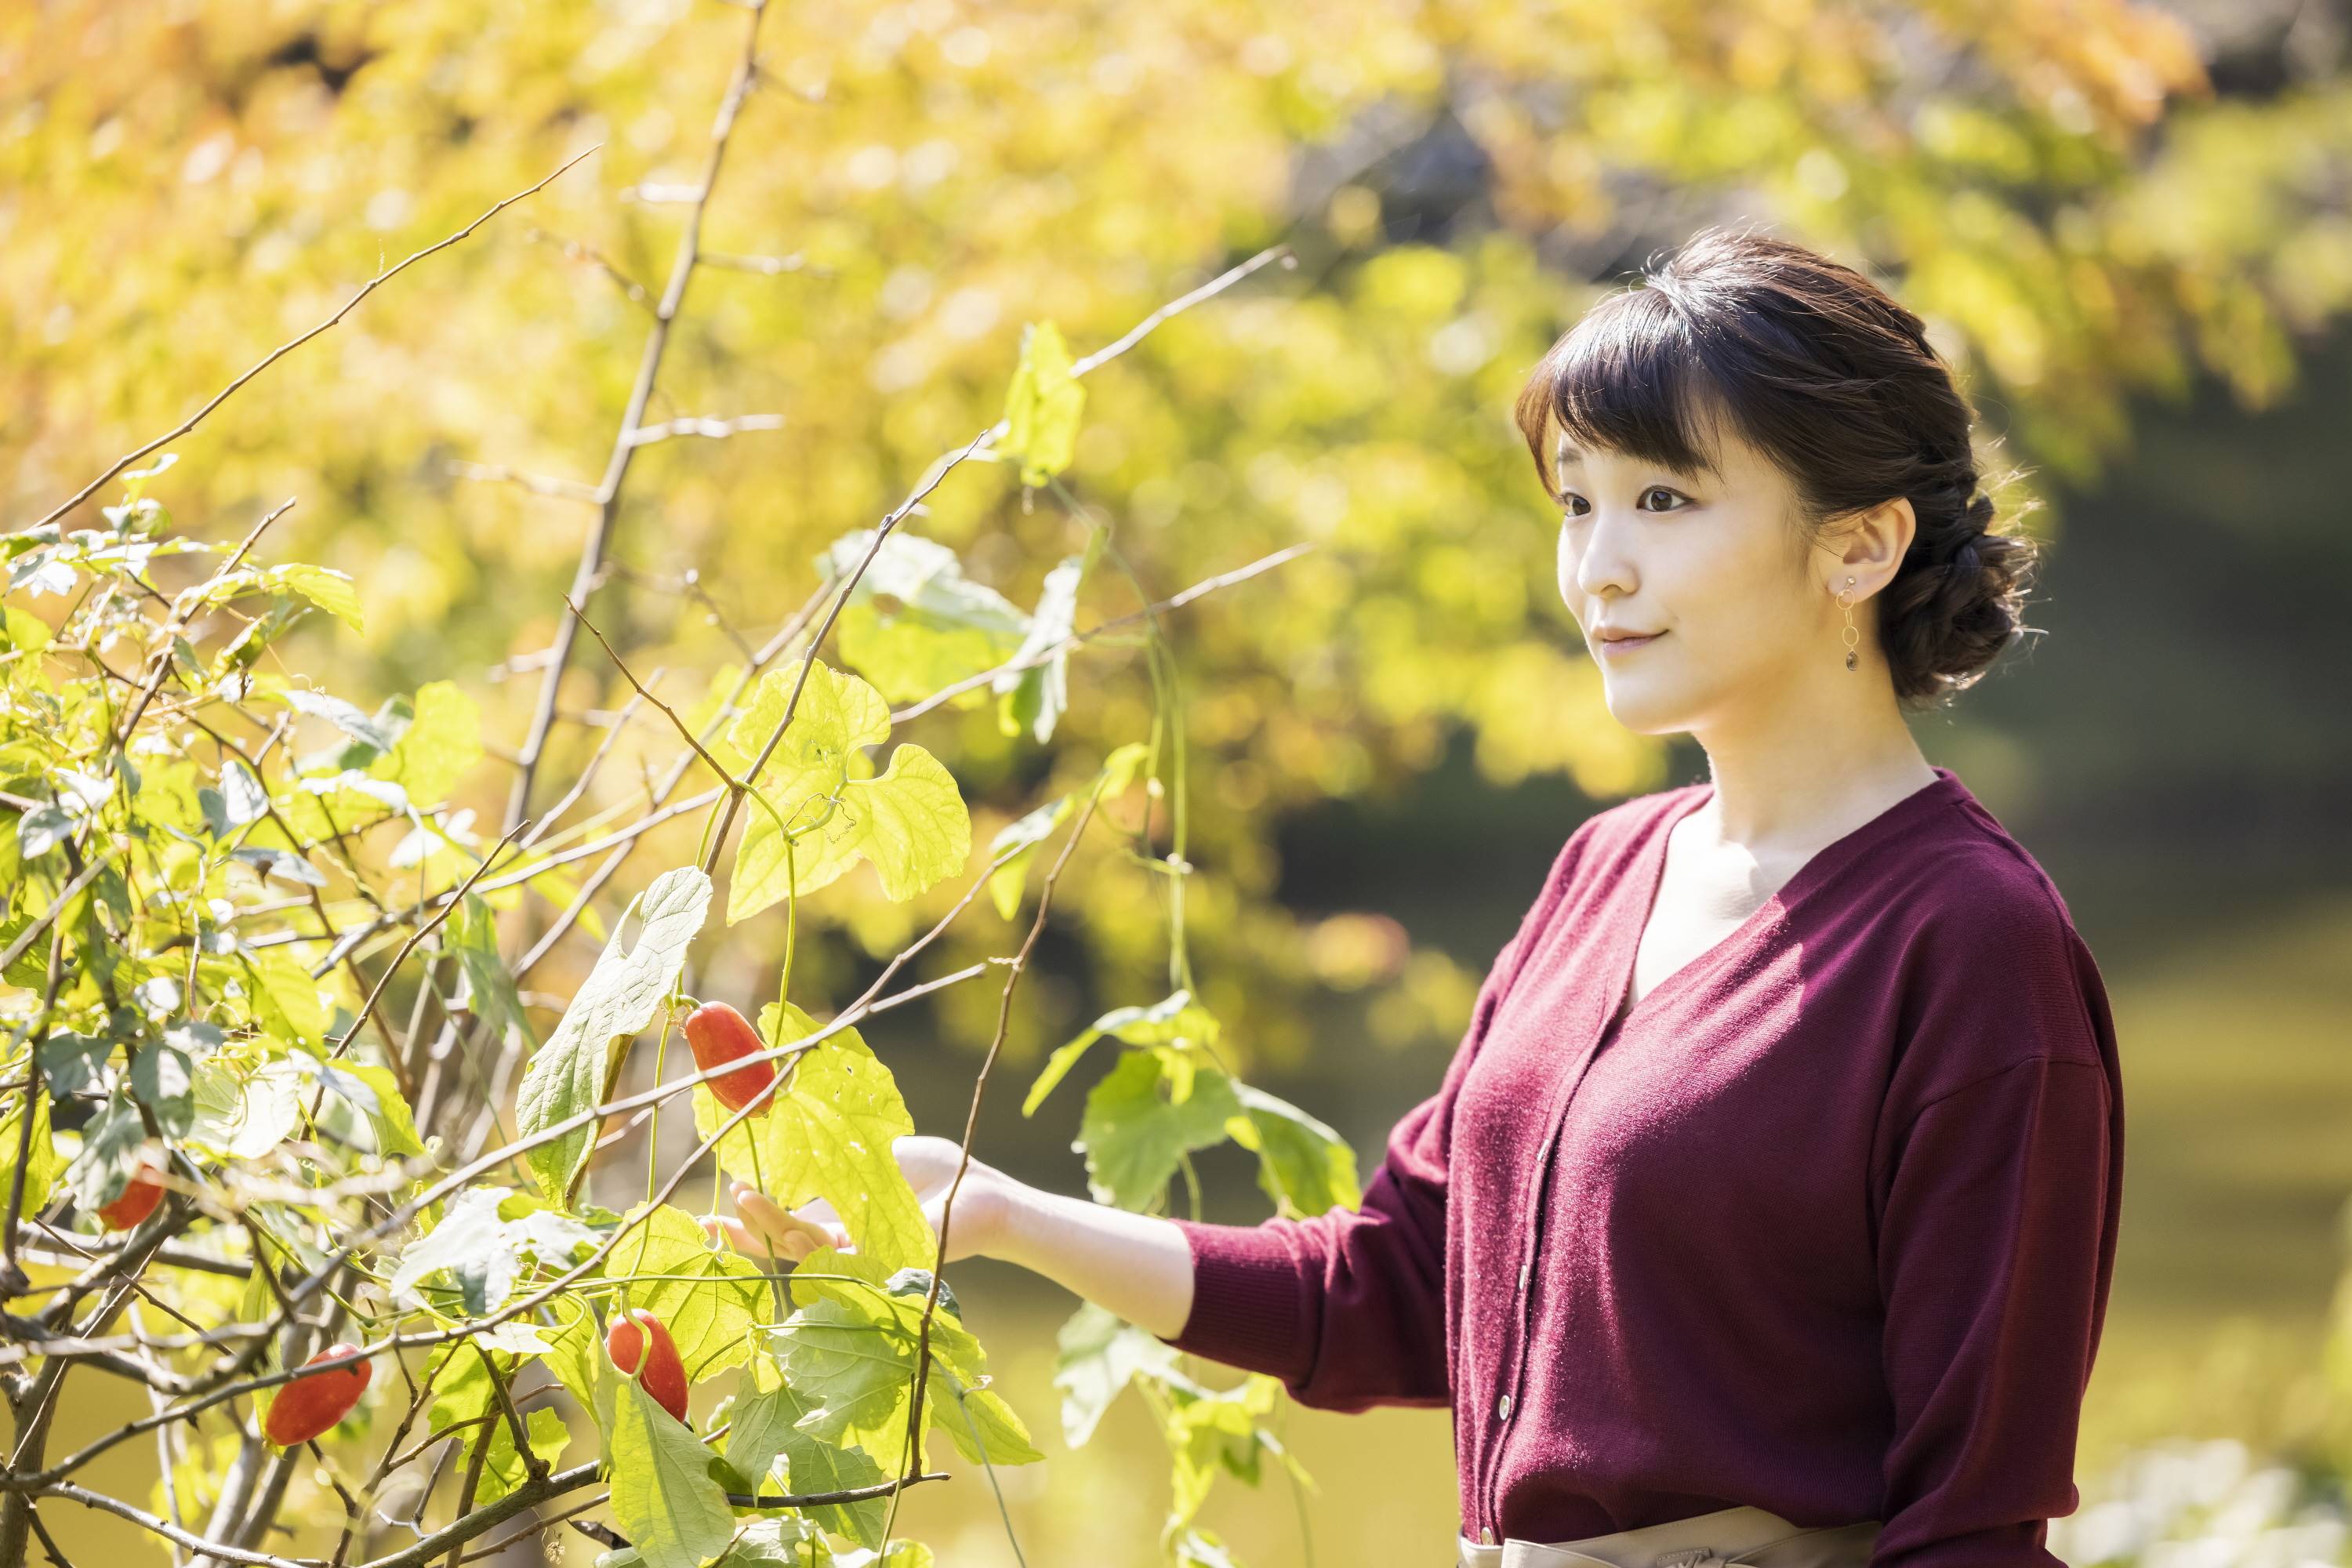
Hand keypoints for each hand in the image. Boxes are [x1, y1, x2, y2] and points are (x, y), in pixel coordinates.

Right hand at [699, 1134, 1019, 1266]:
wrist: (982, 1191)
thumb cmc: (936, 1170)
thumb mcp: (872, 1154)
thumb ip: (831, 1157)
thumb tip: (783, 1140)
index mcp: (839, 1221)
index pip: (784, 1226)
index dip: (749, 1223)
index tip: (712, 1215)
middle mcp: (844, 1245)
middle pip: (783, 1246)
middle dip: (748, 1232)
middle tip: (716, 1216)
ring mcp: (861, 1258)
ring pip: (801, 1252)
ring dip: (768, 1231)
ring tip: (743, 1204)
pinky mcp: (880, 1264)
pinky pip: (836, 1259)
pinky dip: (808, 1245)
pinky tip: (786, 1228)